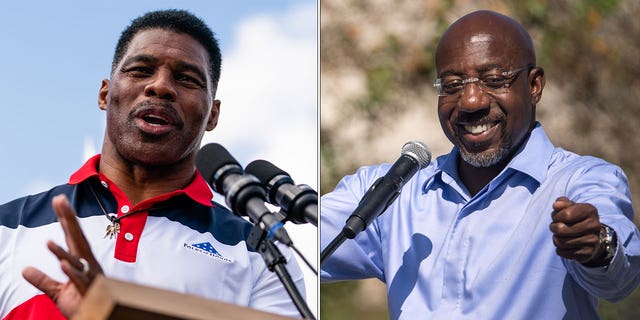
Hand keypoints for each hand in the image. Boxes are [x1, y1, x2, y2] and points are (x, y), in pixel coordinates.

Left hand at [22, 194, 102, 316]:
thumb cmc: (84, 305)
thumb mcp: (58, 293)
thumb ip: (43, 280)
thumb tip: (26, 269)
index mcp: (81, 263)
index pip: (71, 237)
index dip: (65, 218)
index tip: (59, 200)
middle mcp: (88, 266)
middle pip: (77, 240)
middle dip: (68, 220)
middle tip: (60, 200)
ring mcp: (90, 278)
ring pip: (77, 262)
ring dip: (64, 252)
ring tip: (49, 242)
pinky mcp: (90, 293)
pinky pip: (80, 282)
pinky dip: (73, 274)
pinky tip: (64, 266)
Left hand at [549, 196, 601, 263]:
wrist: (590, 234)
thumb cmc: (575, 217)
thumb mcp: (570, 206)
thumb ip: (562, 202)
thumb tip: (556, 205)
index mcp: (590, 210)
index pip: (566, 215)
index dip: (556, 216)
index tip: (557, 217)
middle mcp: (594, 225)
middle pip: (561, 229)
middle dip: (554, 227)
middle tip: (555, 226)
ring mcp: (593, 241)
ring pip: (561, 242)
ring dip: (556, 238)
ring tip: (559, 235)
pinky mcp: (587, 253)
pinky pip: (563, 252)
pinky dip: (559, 249)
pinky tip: (564, 244)